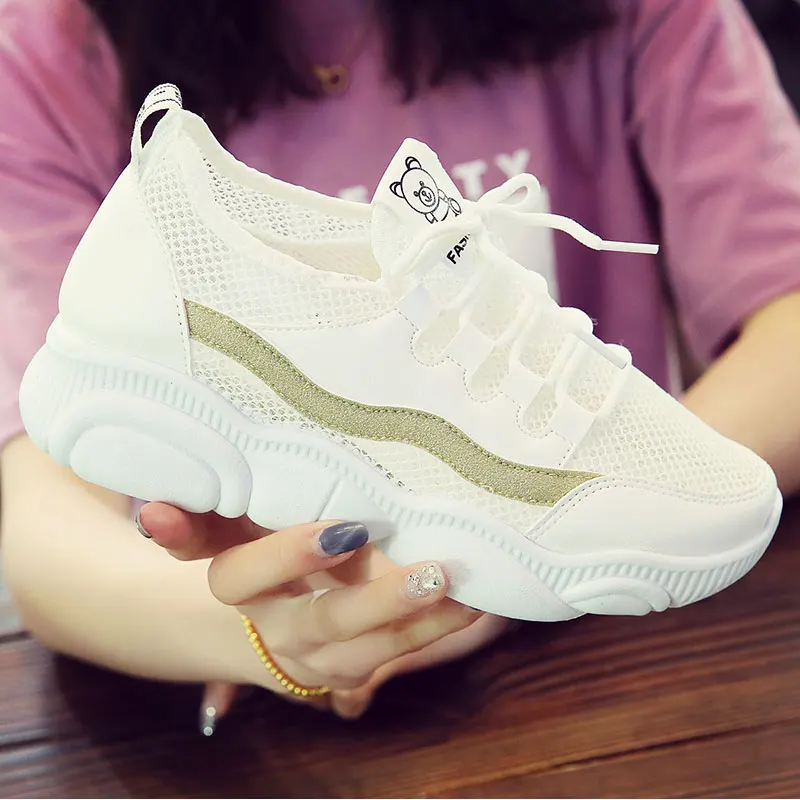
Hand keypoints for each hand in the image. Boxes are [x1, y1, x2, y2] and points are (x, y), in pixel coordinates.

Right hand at [138, 504, 508, 718]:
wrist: (251, 618)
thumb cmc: (245, 549)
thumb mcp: (225, 524)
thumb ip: (200, 513)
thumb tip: (154, 509)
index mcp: (238, 585)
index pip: (244, 576)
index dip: (287, 557)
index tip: (339, 529)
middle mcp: (277, 627)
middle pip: (322, 623)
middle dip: (377, 601)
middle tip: (430, 572)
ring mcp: (316, 654)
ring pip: (366, 653)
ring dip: (419, 624)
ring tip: (464, 591)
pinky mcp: (349, 665)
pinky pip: (390, 657)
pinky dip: (432, 630)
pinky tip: (472, 604)